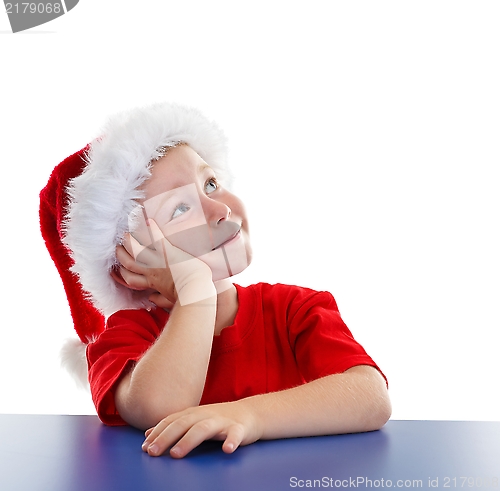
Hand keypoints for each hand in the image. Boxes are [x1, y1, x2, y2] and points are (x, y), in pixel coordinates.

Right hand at [114, 219, 215, 305]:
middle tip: (118, 246)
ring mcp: (157, 261)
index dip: (122, 272)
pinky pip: (156, 239)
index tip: (120, 266)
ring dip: (129, 240)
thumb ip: (159, 299)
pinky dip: (152, 230)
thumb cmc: (186, 296)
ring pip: (135, 250)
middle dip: (120, 254)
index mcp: (152, 282)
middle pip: (128, 262)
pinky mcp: (167, 252)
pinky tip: (148, 220)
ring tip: (126, 232)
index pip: (130, 278)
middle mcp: (151, 271)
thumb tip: (151, 299)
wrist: (195, 290)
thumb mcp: (169, 299)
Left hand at [141, 401, 262, 457]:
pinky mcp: (240, 428)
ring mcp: (222, 421)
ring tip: (176, 453)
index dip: (158, 433)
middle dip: (166, 437)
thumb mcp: (194, 419)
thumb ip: (173, 425)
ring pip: (204, 428)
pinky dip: (231, 441)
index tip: (145, 447)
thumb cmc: (218, 419)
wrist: (251, 413)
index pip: (172, 421)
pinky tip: (227, 450)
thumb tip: (148, 434)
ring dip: (189, 440)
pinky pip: (235, 434)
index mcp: (194, 413)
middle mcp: (206, 415)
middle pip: (183, 424)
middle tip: (153, 452)